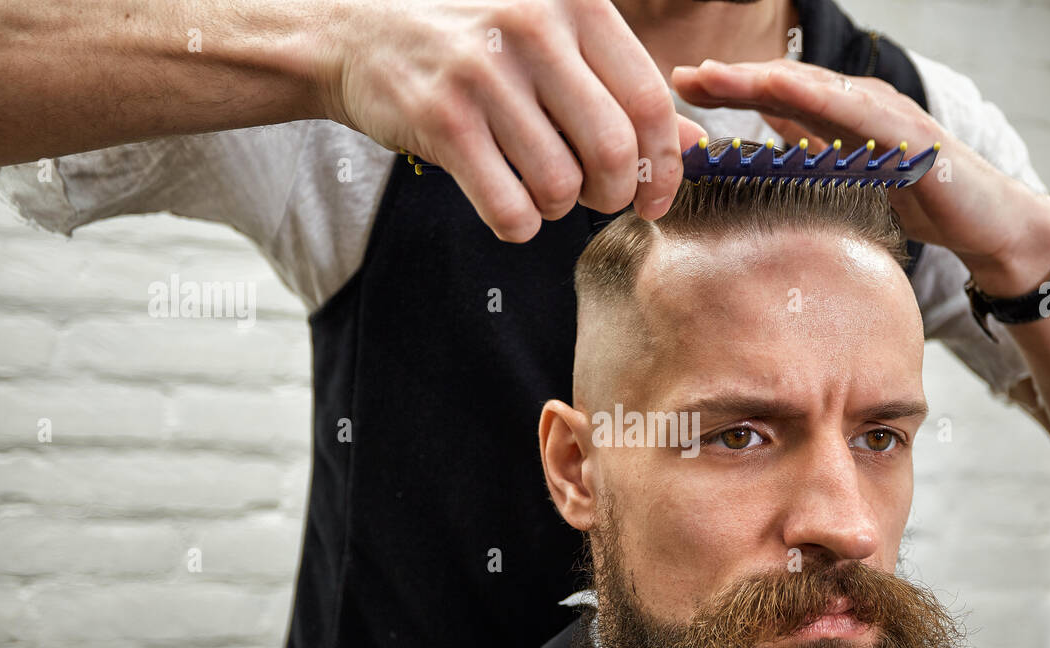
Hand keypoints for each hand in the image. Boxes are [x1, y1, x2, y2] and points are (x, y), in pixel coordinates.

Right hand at [314, 0, 706, 241]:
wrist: (359, 34)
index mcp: (576, 4)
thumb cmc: (474, 43)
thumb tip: (690, 143)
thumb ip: (622, 88)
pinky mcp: (444, 121)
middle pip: (612, 150)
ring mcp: (485, 74)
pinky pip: (510, 209)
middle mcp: (533, 29)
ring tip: (538, 186)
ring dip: (557, 207)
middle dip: (611, 194)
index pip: (650, 101)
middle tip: (593, 196)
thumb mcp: (554, 43)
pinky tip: (506, 203)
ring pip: (560, 185)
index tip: (655, 198)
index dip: (663, 166)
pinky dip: (518, 224)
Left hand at [671, 58, 1049, 294]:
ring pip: (817, 90)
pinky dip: (823, 101)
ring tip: (723, 77)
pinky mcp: (911, 136)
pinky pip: (861, 114)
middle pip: (787, 84)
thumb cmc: (920, 197)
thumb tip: (767, 129)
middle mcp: (861, 103)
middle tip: (684, 74)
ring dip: (766, 80)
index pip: (776, 96)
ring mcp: (887, 114)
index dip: (729, 88)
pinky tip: (789, 93)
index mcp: (842, 114)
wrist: (986, 222)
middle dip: (734, 77)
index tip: (681, 86)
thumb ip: (814, 146)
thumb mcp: (852, 173)